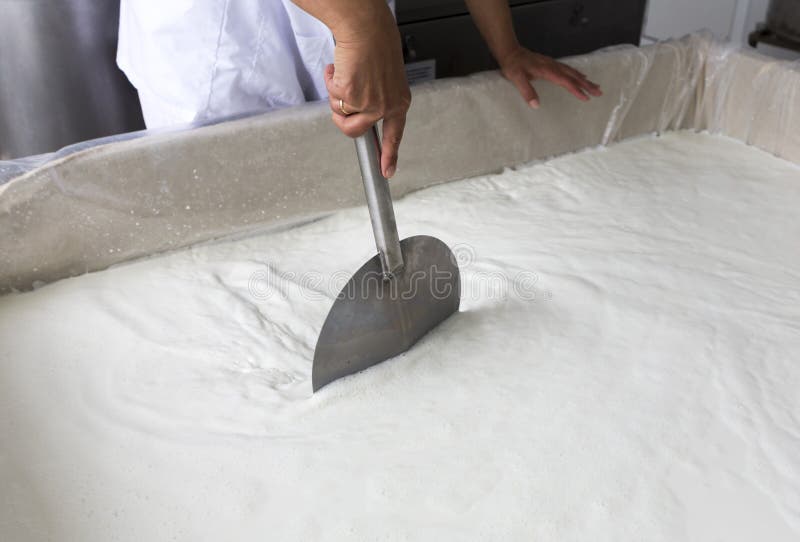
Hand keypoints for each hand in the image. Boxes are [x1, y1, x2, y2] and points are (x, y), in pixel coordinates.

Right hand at [324, 15, 409, 178]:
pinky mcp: (351, 96)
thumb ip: (377, 98)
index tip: (387, 171)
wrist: (366, 29)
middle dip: (342, 117)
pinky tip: (339, 67)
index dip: (389, 155)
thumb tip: (356, 113)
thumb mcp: (386, 78)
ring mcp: (368, 103)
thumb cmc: (375, 46)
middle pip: (355, 130)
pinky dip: (330, 80)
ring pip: (340, 114)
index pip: (394, 134)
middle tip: (341, 96)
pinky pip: (332, 97)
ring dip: (335, 95)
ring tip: (344, 73)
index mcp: (398, 102)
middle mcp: (385, 106)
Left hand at [498, 46, 601, 107]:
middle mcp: (553, 66)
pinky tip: (581, 76)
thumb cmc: (513, 66)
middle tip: (599, 92)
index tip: (586, 97)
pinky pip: (568, 69)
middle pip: (574, 76)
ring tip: (595, 86)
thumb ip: (526, 91)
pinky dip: (577, 74)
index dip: (576, 90)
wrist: (510, 52)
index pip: (565, 81)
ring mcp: (553, 64)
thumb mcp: (516, 79)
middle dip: (587, 85)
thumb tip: (536, 105)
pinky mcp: (550, 64)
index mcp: (547, 71)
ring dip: (585, 80)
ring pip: (573, 72)